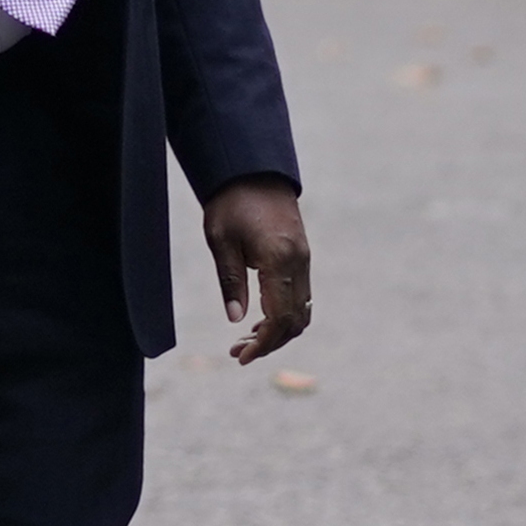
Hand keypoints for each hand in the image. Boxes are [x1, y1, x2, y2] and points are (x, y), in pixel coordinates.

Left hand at [204, 174, 310, 364]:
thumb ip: (230, 281)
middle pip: (295, 321)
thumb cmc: (231, 201)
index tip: (241, 357)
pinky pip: (301, 296)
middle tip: (238, 352)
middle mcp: (298, 261)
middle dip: (269, 343)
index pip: (279, 317)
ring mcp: (304, 258)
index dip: (263, 344)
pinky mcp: (302, 255)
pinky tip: (260, 319)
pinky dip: (285, 314)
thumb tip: (236, 320)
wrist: (253, 168)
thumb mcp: (221, 240)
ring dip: (278, 331)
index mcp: (279, 258)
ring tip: (247, 339)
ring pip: (302, 311)